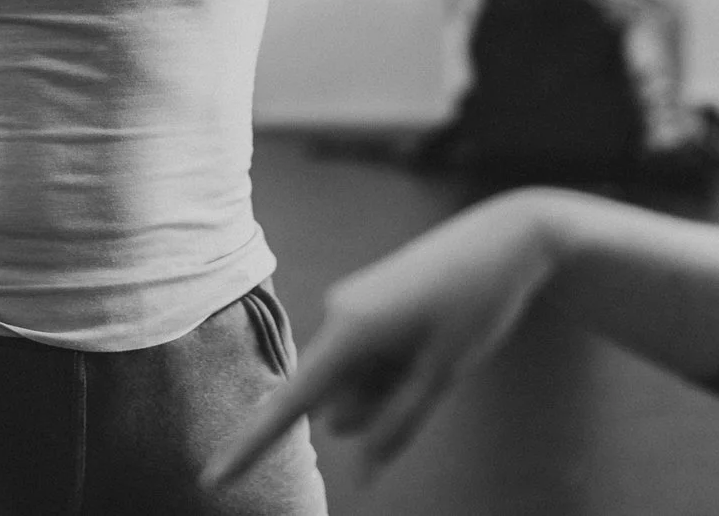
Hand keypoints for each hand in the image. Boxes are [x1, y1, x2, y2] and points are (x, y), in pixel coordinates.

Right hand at [208, 192, 559, 484]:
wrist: (504, 239)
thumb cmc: (476, 304)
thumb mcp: (442, 374)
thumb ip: (396, 425)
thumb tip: (363, 473)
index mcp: (351, 331)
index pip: (293, 403)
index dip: (251, 444)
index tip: (215, 479)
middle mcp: (337, 315)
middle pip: (338, 398)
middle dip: (375, 404)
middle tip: (433, 368)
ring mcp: (348, 306)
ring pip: (354, 380)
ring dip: (389, 383)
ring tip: (436, 344)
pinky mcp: (362, 303)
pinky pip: (365, 357)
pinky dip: (392, 364)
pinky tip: (430, 334)